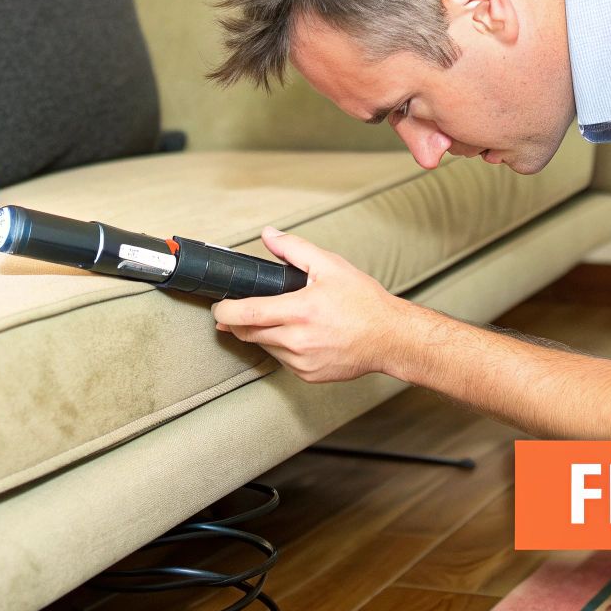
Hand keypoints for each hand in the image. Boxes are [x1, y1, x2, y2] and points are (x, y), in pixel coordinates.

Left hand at [211, 227, 412, 382]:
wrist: (391, 338)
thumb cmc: (364, 302)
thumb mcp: (330, 266)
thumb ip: (294, 249)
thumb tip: (268, 235)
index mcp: (300, 311)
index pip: (246, 313)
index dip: (225, 310)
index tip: (219, 306)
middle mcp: (297, 340)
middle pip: (248, 333)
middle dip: (236, 322)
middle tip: (234, 312)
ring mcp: (302, 361)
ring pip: (264, 347)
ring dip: (260, 334)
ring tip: (272, 319)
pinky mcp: (308, 375)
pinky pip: (282, 360)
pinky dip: (280, 347)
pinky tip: (293, 335)